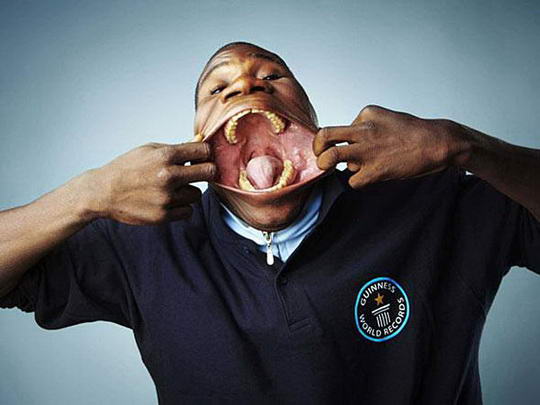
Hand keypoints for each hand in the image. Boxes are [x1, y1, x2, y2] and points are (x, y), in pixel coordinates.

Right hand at [85, 142, 214, 223]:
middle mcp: (167, 176)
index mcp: (165, 156)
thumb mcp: (149, 150)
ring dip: (188, 191)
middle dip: (206, 171)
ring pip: (196, 194)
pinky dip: (181, 207)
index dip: (205, 153)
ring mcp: (165, 197)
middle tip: (198, 172)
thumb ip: (177, 148)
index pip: (203, 150)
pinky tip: (168, 201)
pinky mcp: (162, 215)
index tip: (201, 157)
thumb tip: (201, 141)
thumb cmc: (126, 168)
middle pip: (209, 172)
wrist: (103, 192)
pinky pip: (188, 211)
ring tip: (172, 189)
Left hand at [313, 105, 462, 188]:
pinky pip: (353, 180)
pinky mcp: (375, 170)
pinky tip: (371, 176)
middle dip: (317, 149)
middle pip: (324, 136)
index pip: (338, 128)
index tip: (337, 147)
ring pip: (332, 159)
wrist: (437, 143)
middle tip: (320, 157)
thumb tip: (348, 142)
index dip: (335, 140)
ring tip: (349, 167)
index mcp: (365, 115)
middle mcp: (363, 131)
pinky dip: (358, 181)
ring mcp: (368, 151)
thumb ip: (364, 126)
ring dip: (336, 166)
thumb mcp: (385, 117)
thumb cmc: (413, 132)